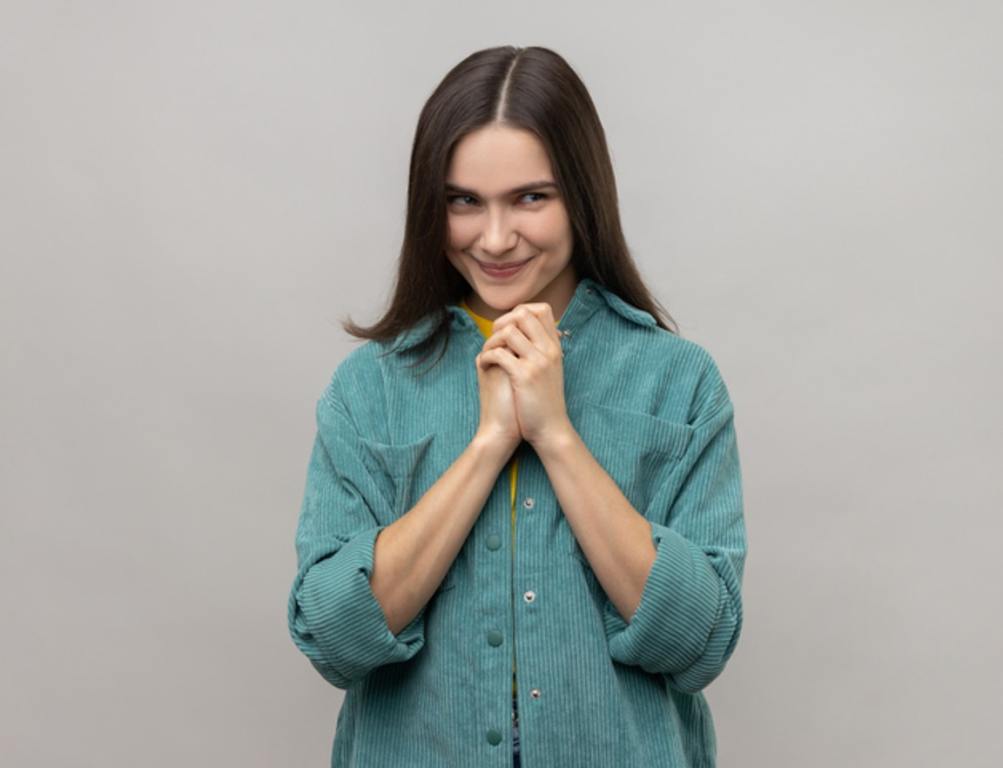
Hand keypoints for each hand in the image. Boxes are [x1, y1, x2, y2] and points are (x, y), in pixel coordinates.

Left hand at [477, 303, 573, 446]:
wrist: (551, 429)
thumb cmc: (545, 401)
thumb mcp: (550, 370)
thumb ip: (541, 350)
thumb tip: (524, 333)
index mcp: (555, 347)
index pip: (543, 309)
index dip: (521, 312)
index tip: (509, 328)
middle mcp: (549, 350)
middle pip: (524, 313)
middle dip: (503, 322)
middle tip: (494, 339)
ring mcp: (538, 362)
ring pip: (509, 331)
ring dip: (492, 340)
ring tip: (488, 354)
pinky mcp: (524, 376)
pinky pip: (499, 354)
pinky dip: (487, 356)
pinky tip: (485, 365)